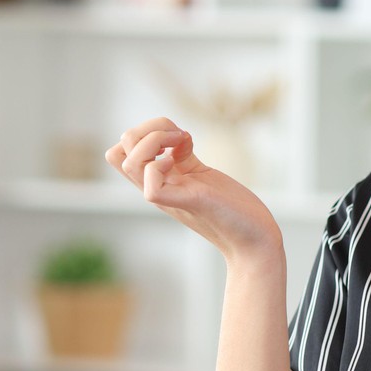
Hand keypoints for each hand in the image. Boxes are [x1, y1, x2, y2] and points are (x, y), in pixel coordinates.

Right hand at [105, 117, 281, 260]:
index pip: (119, 154)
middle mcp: (156, 190)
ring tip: (181, 143)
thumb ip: (184, 157)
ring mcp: (168, 198)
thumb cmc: (233, 208)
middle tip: (177, 137)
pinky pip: (151, 187)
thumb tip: (175, 133)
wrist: (255, 239)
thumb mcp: (200, 174)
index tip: (173, 137)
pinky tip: (184, 162)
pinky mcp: (186, 202)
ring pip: (127, 163)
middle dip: (144, 131)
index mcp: (158, 183)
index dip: (141, 134)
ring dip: (153, 140)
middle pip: (115, 153)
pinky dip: (163, 166)